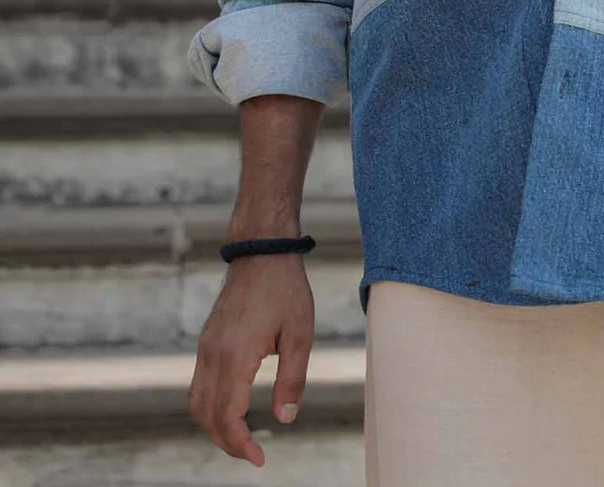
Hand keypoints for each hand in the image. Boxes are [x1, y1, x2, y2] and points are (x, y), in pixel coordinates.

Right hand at [188, 253, 314, 466]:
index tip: (259, 459)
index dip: (240, 444)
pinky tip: (231, 409)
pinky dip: (210, 406)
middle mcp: (212, 354)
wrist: (262, 251)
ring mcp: (206, 347)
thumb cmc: (285, 289)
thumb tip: (284, 419)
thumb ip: (291, 379)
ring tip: (241, 437)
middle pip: (206, 416)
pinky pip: (199, 384)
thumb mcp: (299, 334)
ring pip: (197, 403)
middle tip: (253, 453)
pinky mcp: (207, 341)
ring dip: (214, 427)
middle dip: (227, 442)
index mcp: (234, 356)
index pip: (227, 416)